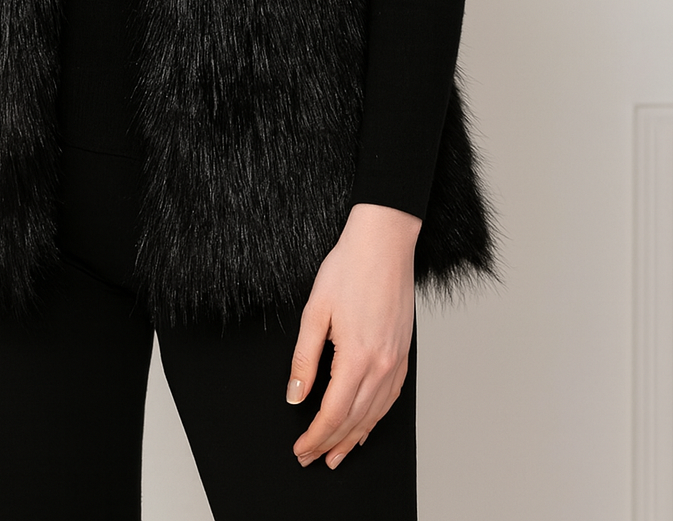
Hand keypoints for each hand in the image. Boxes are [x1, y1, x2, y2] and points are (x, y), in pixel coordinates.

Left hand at [286, 202, 418, 468]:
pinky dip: (376, 418)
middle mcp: (382, 365)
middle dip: (331, 443)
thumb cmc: (349, 268)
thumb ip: (305, 358)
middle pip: (355, 420)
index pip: (333, 413)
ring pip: (375, 414)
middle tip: (311, 458)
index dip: (315, 437)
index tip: (301, 449)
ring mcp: (397, 360)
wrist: (384, 242)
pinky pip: (391, 398)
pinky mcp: (404, 353)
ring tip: (338, 454)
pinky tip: (366, 425)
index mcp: (357, 356)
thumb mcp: (315, 311)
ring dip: (355, 438)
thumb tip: (296, 395)